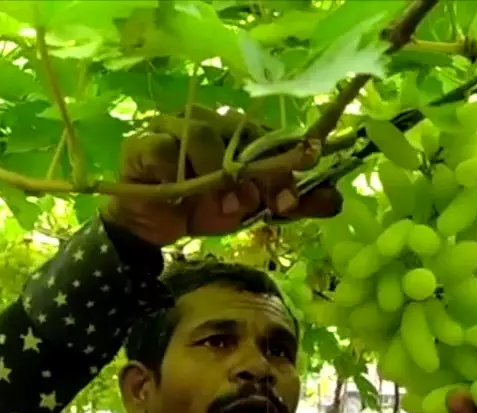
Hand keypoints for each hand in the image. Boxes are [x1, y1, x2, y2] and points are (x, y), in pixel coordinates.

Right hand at [105, 106, 342, 246]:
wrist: (157, 227)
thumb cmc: (206, 207)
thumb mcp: (256, 208)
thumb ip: (293, 202)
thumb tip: (335, 199)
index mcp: (238, 131)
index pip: (269, 137)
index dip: (284, 163)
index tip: (293, 197)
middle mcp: (208, 121)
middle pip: (240, 132)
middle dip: (258, 170)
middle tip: (266, 203)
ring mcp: (172, 129)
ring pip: (201, 134)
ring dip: (220, 173)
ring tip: (232, 207)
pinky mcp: (141, 146)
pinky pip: (160, 149)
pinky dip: (178, 170)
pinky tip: (187, 195)